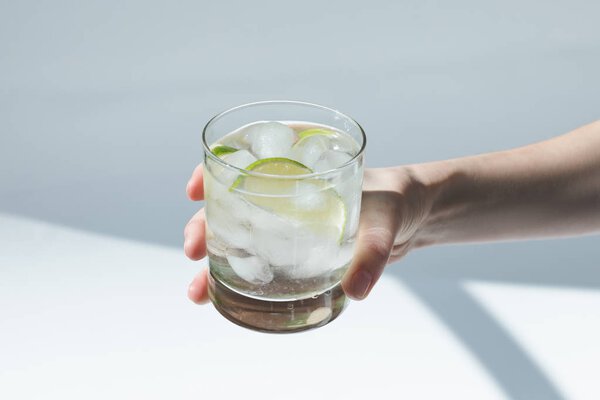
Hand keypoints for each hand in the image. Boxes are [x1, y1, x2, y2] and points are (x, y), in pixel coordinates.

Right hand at [183, 164, 431, 302]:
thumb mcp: (386, 221)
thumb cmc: (399, 202)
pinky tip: (223, 297)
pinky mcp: (297, 247)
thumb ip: (373, 252)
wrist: (415, 218)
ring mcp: (288, 221)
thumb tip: (356, 290)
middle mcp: (287, 191)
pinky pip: (259, 257)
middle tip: (194, 248)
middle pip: (232, 202)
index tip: (195, 188)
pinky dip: (238, 276)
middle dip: (204, 224)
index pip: (246, 158)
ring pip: (239, 234)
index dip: (214, 170)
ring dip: (214, 259)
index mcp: (301, 165)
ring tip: (198, 290)